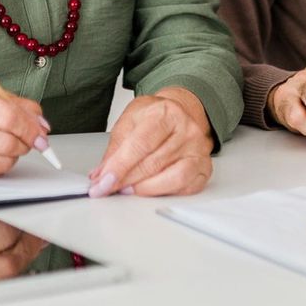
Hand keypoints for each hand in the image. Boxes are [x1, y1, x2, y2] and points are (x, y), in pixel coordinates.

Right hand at [0, 84, 49, 176]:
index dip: (30, 127)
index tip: (41, 132)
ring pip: (2, 161)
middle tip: (31, 139)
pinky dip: (2, 164)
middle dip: (27, 143)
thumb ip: (18, 106)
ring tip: (12, 144)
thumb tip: (41, 125)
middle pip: (8, 142)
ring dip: (15, 155)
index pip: (9, 117)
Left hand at [88, 87, 213, 197]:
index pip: (140, 144)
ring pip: (173, 179)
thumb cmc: (154, 117)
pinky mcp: (204, 167)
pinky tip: (151, 189)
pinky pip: (186, 188)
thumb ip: (114, 150)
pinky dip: (165, 193)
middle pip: (154, 163)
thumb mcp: (129, 122)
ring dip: (145, 189)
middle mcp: (186, 129)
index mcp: (165, 113)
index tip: (103, 183)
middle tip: (108, 188)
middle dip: (127, 181)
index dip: (119, 167)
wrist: (178, 112)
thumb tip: (100, 177)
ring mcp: (199, 149)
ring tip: (128, 189)